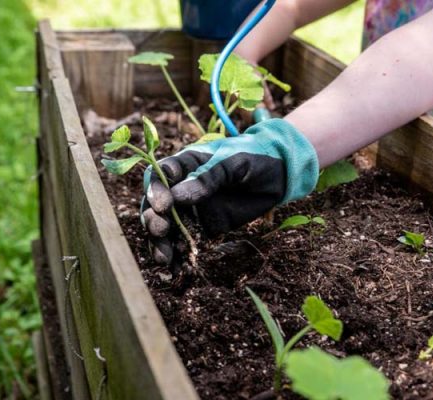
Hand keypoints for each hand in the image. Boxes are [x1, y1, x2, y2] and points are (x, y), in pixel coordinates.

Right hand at [141, 119, 318, 263]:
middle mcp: (182, 187)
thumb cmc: (255, 158)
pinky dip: (178, 255)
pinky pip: (185, 241)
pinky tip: (175, 268)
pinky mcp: (204, 226)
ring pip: (166, 226)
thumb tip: (178, 197)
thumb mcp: (234, 163)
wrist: (279, 174)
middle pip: (155, 204)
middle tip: (160, 230)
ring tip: (164, 257)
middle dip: (153, 219)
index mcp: (186, 164)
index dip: (155, 190)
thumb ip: (208, 177)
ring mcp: (192, 208)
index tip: (164, 205)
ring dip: (160, 242)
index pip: (160, 175)